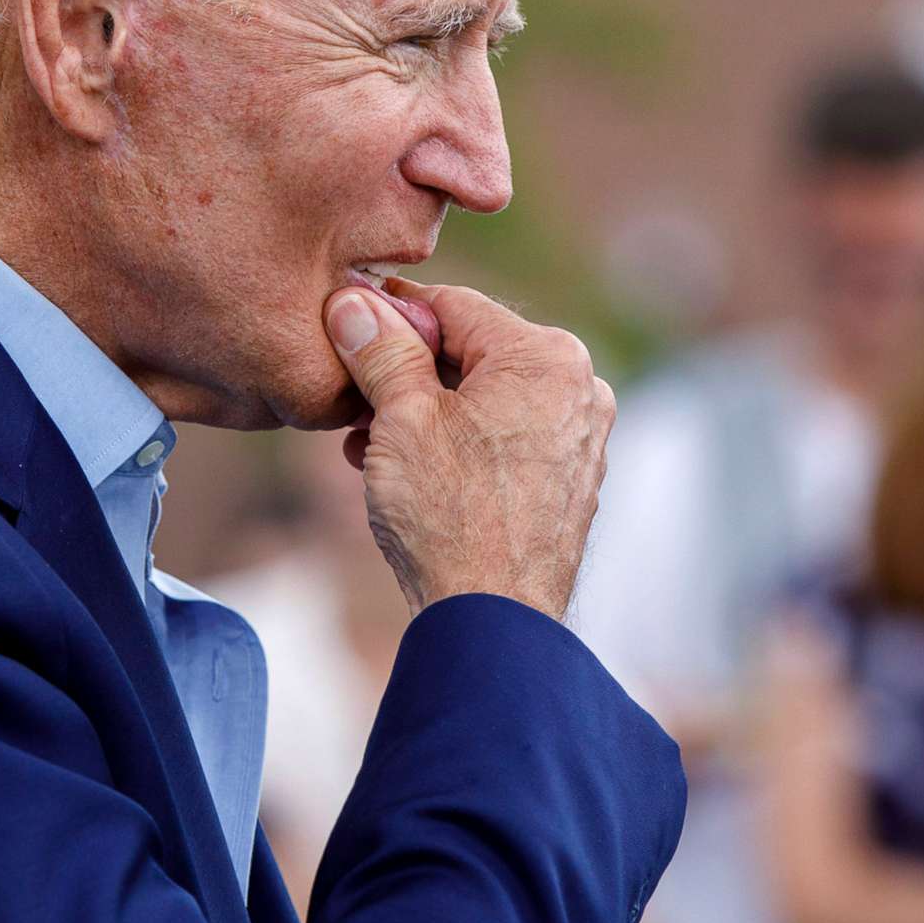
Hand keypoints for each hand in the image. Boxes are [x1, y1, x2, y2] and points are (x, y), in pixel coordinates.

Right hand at [323, 278, 613, 619]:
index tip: (344, 325)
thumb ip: (380, 349)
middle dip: (405, 373)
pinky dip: (453, 445)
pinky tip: (402, 470)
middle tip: (351, 398)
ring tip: (366, 443)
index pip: (453, 305)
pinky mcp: (566, 483)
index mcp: (547, 357)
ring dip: (421, 413)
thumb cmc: (450, 516)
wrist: (492, 620)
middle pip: (472, 354)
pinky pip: (502, 440)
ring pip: (483, 400)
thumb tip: (354, 302)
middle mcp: (579, 389)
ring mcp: (579, 440)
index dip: (390, 314)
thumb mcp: (401, 418)